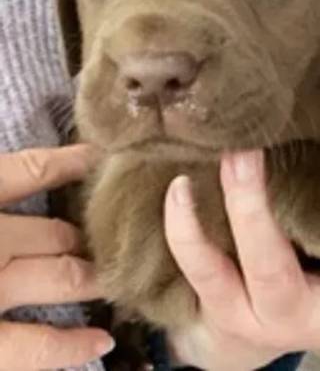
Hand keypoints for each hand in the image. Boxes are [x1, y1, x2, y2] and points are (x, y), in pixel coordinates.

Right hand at [0, 145, 113, 370]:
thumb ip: (0, 183)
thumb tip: (61, 165)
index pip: (31, 172)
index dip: (69, 163)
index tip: (99, 157)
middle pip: (55, 231)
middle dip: (84, 235)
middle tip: (122, 232)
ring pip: (60, 276)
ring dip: (91, 275)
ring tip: (121, 276)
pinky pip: (33, 347)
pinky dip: (68, 345)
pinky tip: (103, 341)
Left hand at [165, 151, 319, 369]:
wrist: (265, 325)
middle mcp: (299, 316)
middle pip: (279, 271)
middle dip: (265, 213)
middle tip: (259, 150)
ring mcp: (248, 314)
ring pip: (227, 271)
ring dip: (228, 211)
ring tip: (227, 156)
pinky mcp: (213, 303)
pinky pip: (195, 269)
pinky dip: (186, 230)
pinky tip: (179, 186)